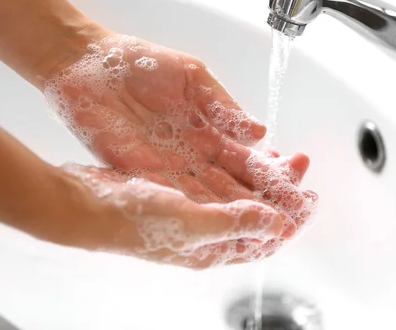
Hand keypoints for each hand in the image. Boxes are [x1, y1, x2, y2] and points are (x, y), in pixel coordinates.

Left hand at [44, 33, 317, 255]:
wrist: (86, 62)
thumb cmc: (138, 61)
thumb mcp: (192, 77)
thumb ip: (223, 105)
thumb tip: (260, 133)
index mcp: (207, 129)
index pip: (246, 160)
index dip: (272, 175)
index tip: (298, 189)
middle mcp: (190, 154)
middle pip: (232, 185)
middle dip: (262, 202)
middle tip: (292, 218)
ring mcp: (165, 165)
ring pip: (206, 197)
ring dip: (233, 213)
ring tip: (262, 228)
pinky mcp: (137, 171)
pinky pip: (169, 195)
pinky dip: (192, 210)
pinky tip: (215, 225)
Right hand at [62, 163, 291, 268]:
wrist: (85, 205)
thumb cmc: (131, 219)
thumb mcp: (188, 221)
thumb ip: (235, 222)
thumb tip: (277, 223)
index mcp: (212, 245)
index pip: (264, 238)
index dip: (290, 218)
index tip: (310, 198)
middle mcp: (208, 231)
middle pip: (258, 213)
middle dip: (283, 192)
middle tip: (301, 165)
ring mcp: (195, 209)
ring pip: (243, 194)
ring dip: (265, 175)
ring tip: (283, 155)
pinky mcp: (182, 189)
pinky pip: (223, 179)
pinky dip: (240, 166)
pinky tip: (249, 151)